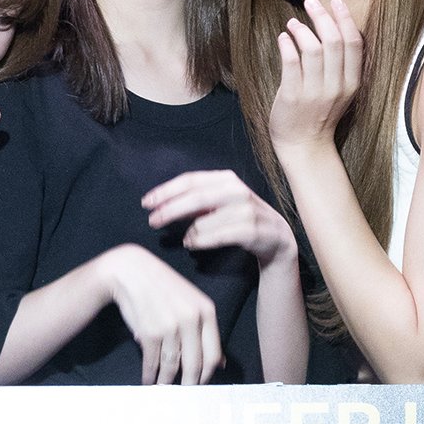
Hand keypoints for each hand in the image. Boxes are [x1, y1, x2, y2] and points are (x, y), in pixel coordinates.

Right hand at [101, 244, 222, 384]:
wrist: (131, 271)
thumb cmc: (162, 288)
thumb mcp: (191, 302)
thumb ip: (206, 330)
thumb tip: (221, 363)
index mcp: (206, 311)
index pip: (213, 355)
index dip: (207, 376)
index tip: (201, 385)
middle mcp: (191, 320)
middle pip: (195, 365)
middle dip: (189, 385)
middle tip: (184, 396)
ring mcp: (170, 327)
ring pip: (172, 367)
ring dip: (166, 382)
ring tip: (163, 389)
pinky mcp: (150, 333)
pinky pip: (152, 363)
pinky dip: (149, 375)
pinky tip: (148, 379)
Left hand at [142, 170, 297, 272]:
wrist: (276, 237)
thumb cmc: (240, 219)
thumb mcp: (219, 204)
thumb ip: (196, 200)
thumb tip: (161, 203)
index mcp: (226, 179)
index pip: (190, 180)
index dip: (166, 190)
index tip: (146, 202)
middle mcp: (237, 190)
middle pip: (196, 197)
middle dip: (170, 209)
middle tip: (151, 221)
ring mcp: (247, 209)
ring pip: (205, 220)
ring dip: (188, 231)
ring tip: (182, 239)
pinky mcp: (253, 229)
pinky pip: (219, 236)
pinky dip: (201, 241)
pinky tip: (192, 244)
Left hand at [269, 0, 362, 154]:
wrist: (304, 145)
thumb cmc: (320, 113)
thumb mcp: (340, 90)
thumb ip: (341, 65)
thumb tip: (333, 27)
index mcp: (352, 83)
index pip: (354, 43)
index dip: (345, 19)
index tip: (336, 2)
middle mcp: (336, 87)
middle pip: (333, 41)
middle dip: (322, 16)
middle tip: (310, 3)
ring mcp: (314, 92)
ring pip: (312, 49)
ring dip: (302, 30)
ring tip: (293, 23)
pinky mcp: (292, 95)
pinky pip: (291, 63)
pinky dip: (287, 44)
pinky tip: (283, 37)